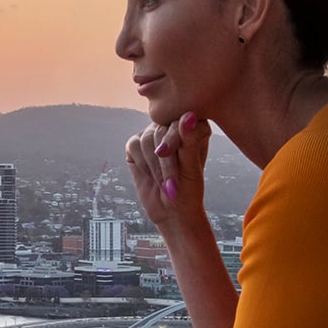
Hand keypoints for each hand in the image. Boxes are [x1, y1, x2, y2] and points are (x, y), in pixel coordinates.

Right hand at [122, 113, 210, 235]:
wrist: (172, 211)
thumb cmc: (188, 191)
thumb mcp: (191, 168)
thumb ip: (189, 141)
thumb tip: (188, 116)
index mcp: (194, 129)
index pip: (180, 119)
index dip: (174, 137)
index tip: (173, 156)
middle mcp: (173, 128)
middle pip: (161, 130)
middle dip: (165, 160)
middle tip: (171, 182)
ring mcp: (154, 136)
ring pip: (146, 138)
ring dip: (153, 165)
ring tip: (163, 183)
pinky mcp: (137, 146)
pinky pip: (133, 145)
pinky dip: (141, 163)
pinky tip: (150, 176)